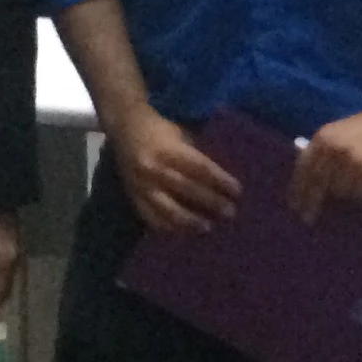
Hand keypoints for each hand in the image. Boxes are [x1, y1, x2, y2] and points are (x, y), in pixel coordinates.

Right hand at [109, 104, 238, 234]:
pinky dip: (169, 228)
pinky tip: (184, 232)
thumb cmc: (160, 129)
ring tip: (208, 228)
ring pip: (168, 209)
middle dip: (211, 202)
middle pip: (187, 189)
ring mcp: (141, 186)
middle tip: (230, 212)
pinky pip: (151, 218)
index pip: (199, 168)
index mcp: (167, 149)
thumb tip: (222, 181)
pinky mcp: (133, 198)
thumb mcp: (180, 134)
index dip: (220, 180)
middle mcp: (153, 168)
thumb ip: (196, 156)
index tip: (237, 191)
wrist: (124, 128)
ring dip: (191, 221)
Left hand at [292, 100, 361, 219]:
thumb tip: (311, 182)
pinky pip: (359, 194)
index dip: (297, 190)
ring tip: (355, 190)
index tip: (294, 206)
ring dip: (343, 196)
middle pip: (317, 186)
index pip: (303, 170)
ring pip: (340, 193)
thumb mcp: (340, 131)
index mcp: (323, 138)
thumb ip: (324, 152)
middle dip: (311, 204)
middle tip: (307, 219)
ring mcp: (351, 164)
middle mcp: (333, 151)